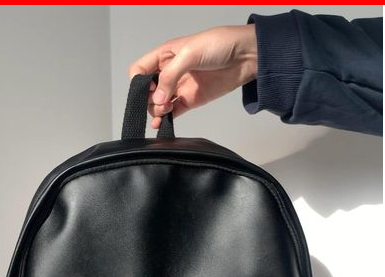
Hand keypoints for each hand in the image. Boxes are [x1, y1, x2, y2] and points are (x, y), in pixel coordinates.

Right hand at [129, 25, 257, 128]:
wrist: (245, 56)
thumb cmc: (219, 45)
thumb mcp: (190, 54)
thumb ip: (170, 76)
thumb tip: (156, 99)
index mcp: (165, 55)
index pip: (140, 69)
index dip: (138, 82)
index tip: (147, 90)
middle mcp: (169, 72)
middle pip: (147, 90)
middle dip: (148, 99)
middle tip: (160, 102)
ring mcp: (179, 87)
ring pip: (158, 104)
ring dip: (157, 110)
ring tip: (166, 109)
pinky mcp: (190, 100)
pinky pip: (172, 112)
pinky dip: (165, 119)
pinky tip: (161, 124)